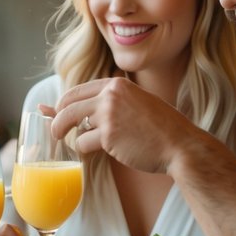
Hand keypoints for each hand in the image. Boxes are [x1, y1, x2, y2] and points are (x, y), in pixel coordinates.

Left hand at [50, 77, 204, 173]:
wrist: (180, 145)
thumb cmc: (159, 128)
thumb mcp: (136, 103)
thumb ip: (110, 103)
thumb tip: (81, 107)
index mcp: (116, 84)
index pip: (77, 90)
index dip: (64, 104)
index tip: (59, 114)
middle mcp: (110, 95)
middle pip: (67, 104)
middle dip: (57, 119)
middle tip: (55, 132)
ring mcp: (108, 114)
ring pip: (70, 123)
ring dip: (71, 136)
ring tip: (80, 145)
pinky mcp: (108, 136)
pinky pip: (82, 142)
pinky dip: (85, 149)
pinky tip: (99, 151)